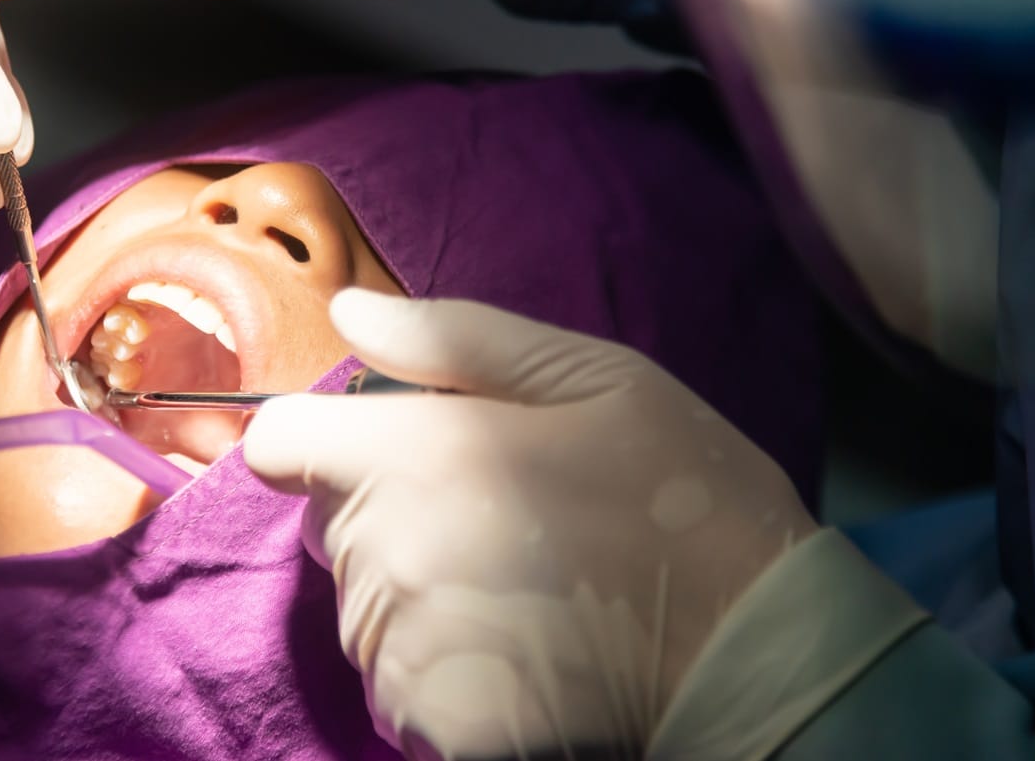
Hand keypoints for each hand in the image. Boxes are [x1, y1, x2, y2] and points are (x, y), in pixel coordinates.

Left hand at [245, 289, 818, 759]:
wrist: (752, 650)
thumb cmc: (682, 496)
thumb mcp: (593, 380)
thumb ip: (456, 341)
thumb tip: (349, 315)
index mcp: (416, 454)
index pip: (281, 443)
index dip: (320, 437)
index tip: (383, 447)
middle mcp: (388, 553)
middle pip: (330, 523)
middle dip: (388, 507)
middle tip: (499, 512)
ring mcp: (403, 650)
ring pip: (363, 605)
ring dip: (417, 590)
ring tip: (525, 582)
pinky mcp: (431, 721)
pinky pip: (398, 680)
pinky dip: (443, 665)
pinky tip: (525, 643)